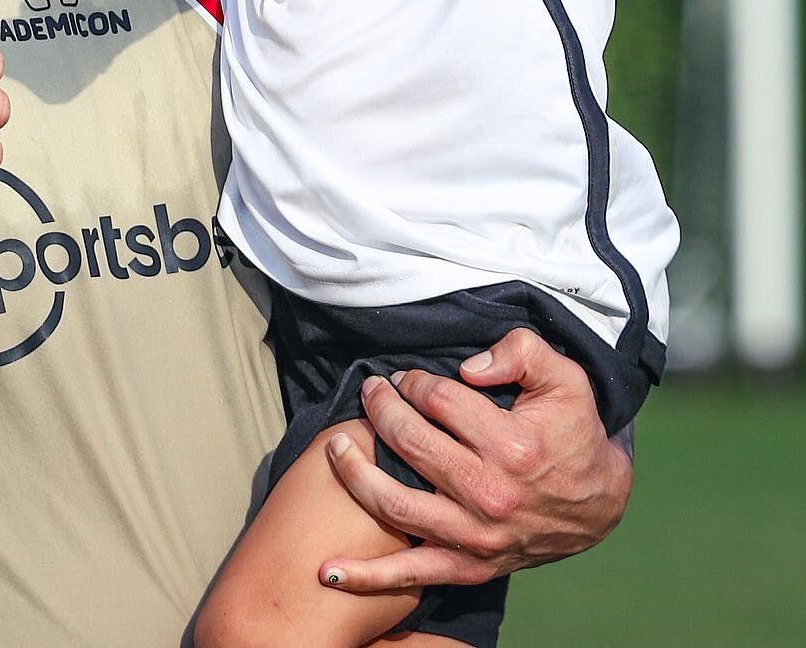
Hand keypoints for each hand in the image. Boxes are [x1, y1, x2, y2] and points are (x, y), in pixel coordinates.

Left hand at [318, 330, 633, 591]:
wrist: (599, 505)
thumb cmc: (573, 433)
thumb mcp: (565, 378)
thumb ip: (521, 352)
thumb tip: (469, 365)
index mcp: (513, 446)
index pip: (438, 401)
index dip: (414, 382)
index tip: (406, 378)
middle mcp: (490, 495)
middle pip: (410, 443)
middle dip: (380, 410)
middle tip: (370, 393)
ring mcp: (476, 536)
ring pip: (395, 504)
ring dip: (355, 473)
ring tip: (336, 446)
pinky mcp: (470, 566)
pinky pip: (411, 575)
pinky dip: (367, 576)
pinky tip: (329, 569)